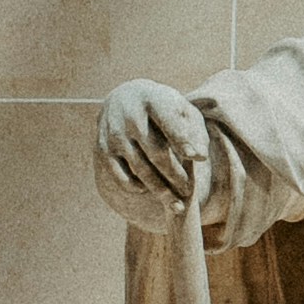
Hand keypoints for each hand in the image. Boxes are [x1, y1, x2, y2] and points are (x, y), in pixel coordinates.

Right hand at [96, 77, 215, 220]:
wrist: (124, 98)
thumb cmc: (164, 109)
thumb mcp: (182, 110)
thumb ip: (195, 131)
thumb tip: (200, 157)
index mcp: (153, 99)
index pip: (169, 121)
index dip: (182, 140)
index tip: (197, 158)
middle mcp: (130, 116)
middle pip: (156, 151)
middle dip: (175, 174)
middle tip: (189, 191)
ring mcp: (114, 133)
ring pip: (139, 168)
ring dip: (159, 189)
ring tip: (176, 204)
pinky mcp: (103, 149)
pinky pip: (120, 175)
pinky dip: (135, 186)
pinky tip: (148, 190)